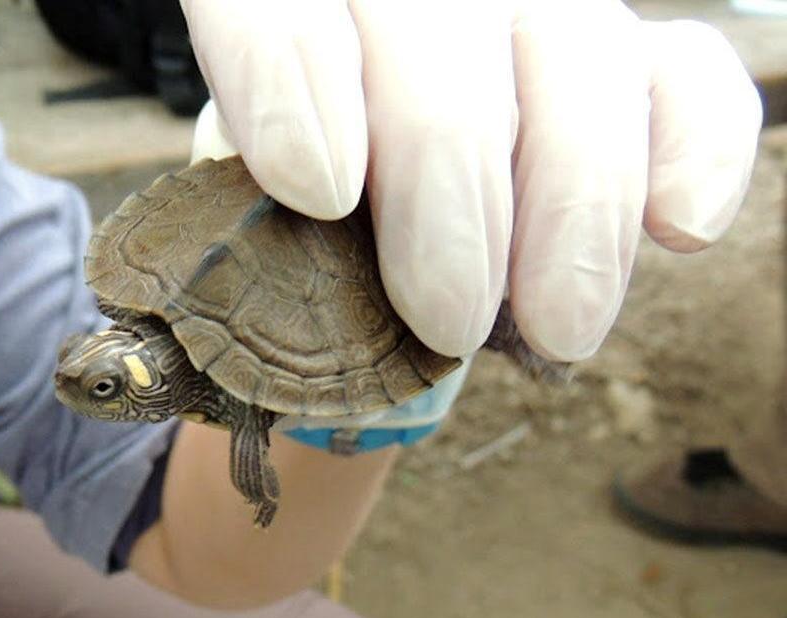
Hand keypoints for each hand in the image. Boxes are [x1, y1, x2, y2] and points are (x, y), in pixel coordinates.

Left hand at [183, 0, 762, 361]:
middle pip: (436, 28)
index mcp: (282, 9)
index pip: (272, 1)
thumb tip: (160, 346)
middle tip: (444, 315)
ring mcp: (523, 18)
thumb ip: (202, 260)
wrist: (352, 207)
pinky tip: (678, 231)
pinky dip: (692, 147)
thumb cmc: (274, 229)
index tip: (320, 189)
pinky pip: (680, 73)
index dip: (293, 75)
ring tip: (554, 327)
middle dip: (447, 179)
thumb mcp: (215, 234)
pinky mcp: (617, 63)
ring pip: (574, 46)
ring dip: (572, 196)